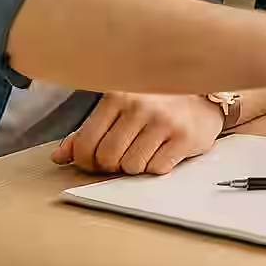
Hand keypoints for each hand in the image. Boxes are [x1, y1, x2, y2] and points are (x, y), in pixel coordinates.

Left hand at [52, 93, 222, 174]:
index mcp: (117, 96)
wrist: (206, 96)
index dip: (87, 161)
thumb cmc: (158, 104)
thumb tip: (59, 157)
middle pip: (107, 159)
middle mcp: (140, 105)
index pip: (85, 144)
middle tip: (125, 155)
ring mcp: (163, 120)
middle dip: (113, 165)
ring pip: (131, 167)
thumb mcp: (120, 110)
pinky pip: (156, 169)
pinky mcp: (183, 137)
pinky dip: (158, 165)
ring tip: (148, 148)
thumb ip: (88, 132)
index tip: (98, 159)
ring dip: (137, 165)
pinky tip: (164, 150)